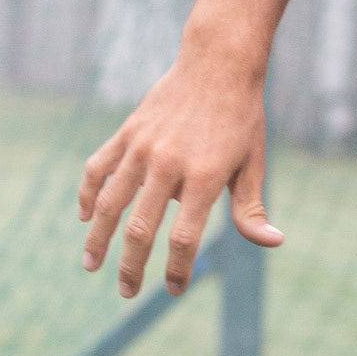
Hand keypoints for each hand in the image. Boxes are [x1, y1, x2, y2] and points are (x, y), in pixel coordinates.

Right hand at [78, 48, 280, 297]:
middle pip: (141, 229)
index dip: (177, 270)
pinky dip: (86, 193)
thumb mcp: (253, 162)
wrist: (218, 62)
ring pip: (109, 203)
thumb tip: (272, 242)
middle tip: (127, 292)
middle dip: (132, 267)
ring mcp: (143, 147)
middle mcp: (169, 164)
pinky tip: (84, 216)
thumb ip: (251, 207)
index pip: (184, 237)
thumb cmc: (242, 116)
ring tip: (91, 266)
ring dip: (97, 239)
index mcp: (205, 176)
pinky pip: (97, 167)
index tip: (174, 290)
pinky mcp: (127, 132)